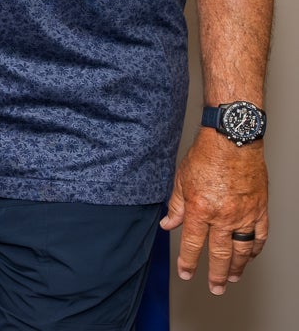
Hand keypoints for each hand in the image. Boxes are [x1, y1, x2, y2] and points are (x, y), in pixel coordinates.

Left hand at [160, 130, 267, 293]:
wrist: (232, 140)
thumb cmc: (206, 155)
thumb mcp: (181, 180)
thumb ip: (176, 206)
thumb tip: (168, 224)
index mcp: (201, 208)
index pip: (193, 243)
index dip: (189, 261)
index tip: (187, 273)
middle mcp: (224, 215)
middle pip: (220, 253)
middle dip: (216, 273)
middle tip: (215, 287)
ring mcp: (245, 214)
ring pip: (242, 249)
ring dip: (238, 266)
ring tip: (232, 277)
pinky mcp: (260, 209)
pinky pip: (260, 235)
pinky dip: (255, 248)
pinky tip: (250, 255)